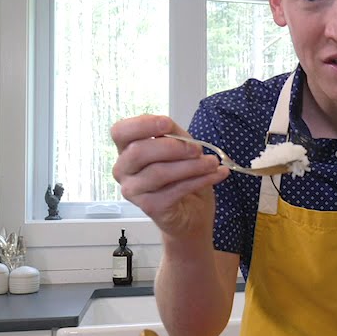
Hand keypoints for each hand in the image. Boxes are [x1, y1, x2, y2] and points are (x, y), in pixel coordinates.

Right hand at [110, 115, 228, 238]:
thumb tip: (172, 129)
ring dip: (191, 165)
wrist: (192, 212)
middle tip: (197, 149)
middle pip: (138, 152)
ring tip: (213, 163)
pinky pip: (174, 190)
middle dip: (172, 147)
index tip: (167, 123)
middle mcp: (123, 170)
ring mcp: (133, 190)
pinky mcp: (149, 207)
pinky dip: (199, 180)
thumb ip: (174, 135)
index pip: (120, 132)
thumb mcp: (180, 148)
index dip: (142, 125)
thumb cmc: (182, 175)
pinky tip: (216, 174)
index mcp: (127, 149)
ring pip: (158, 172)